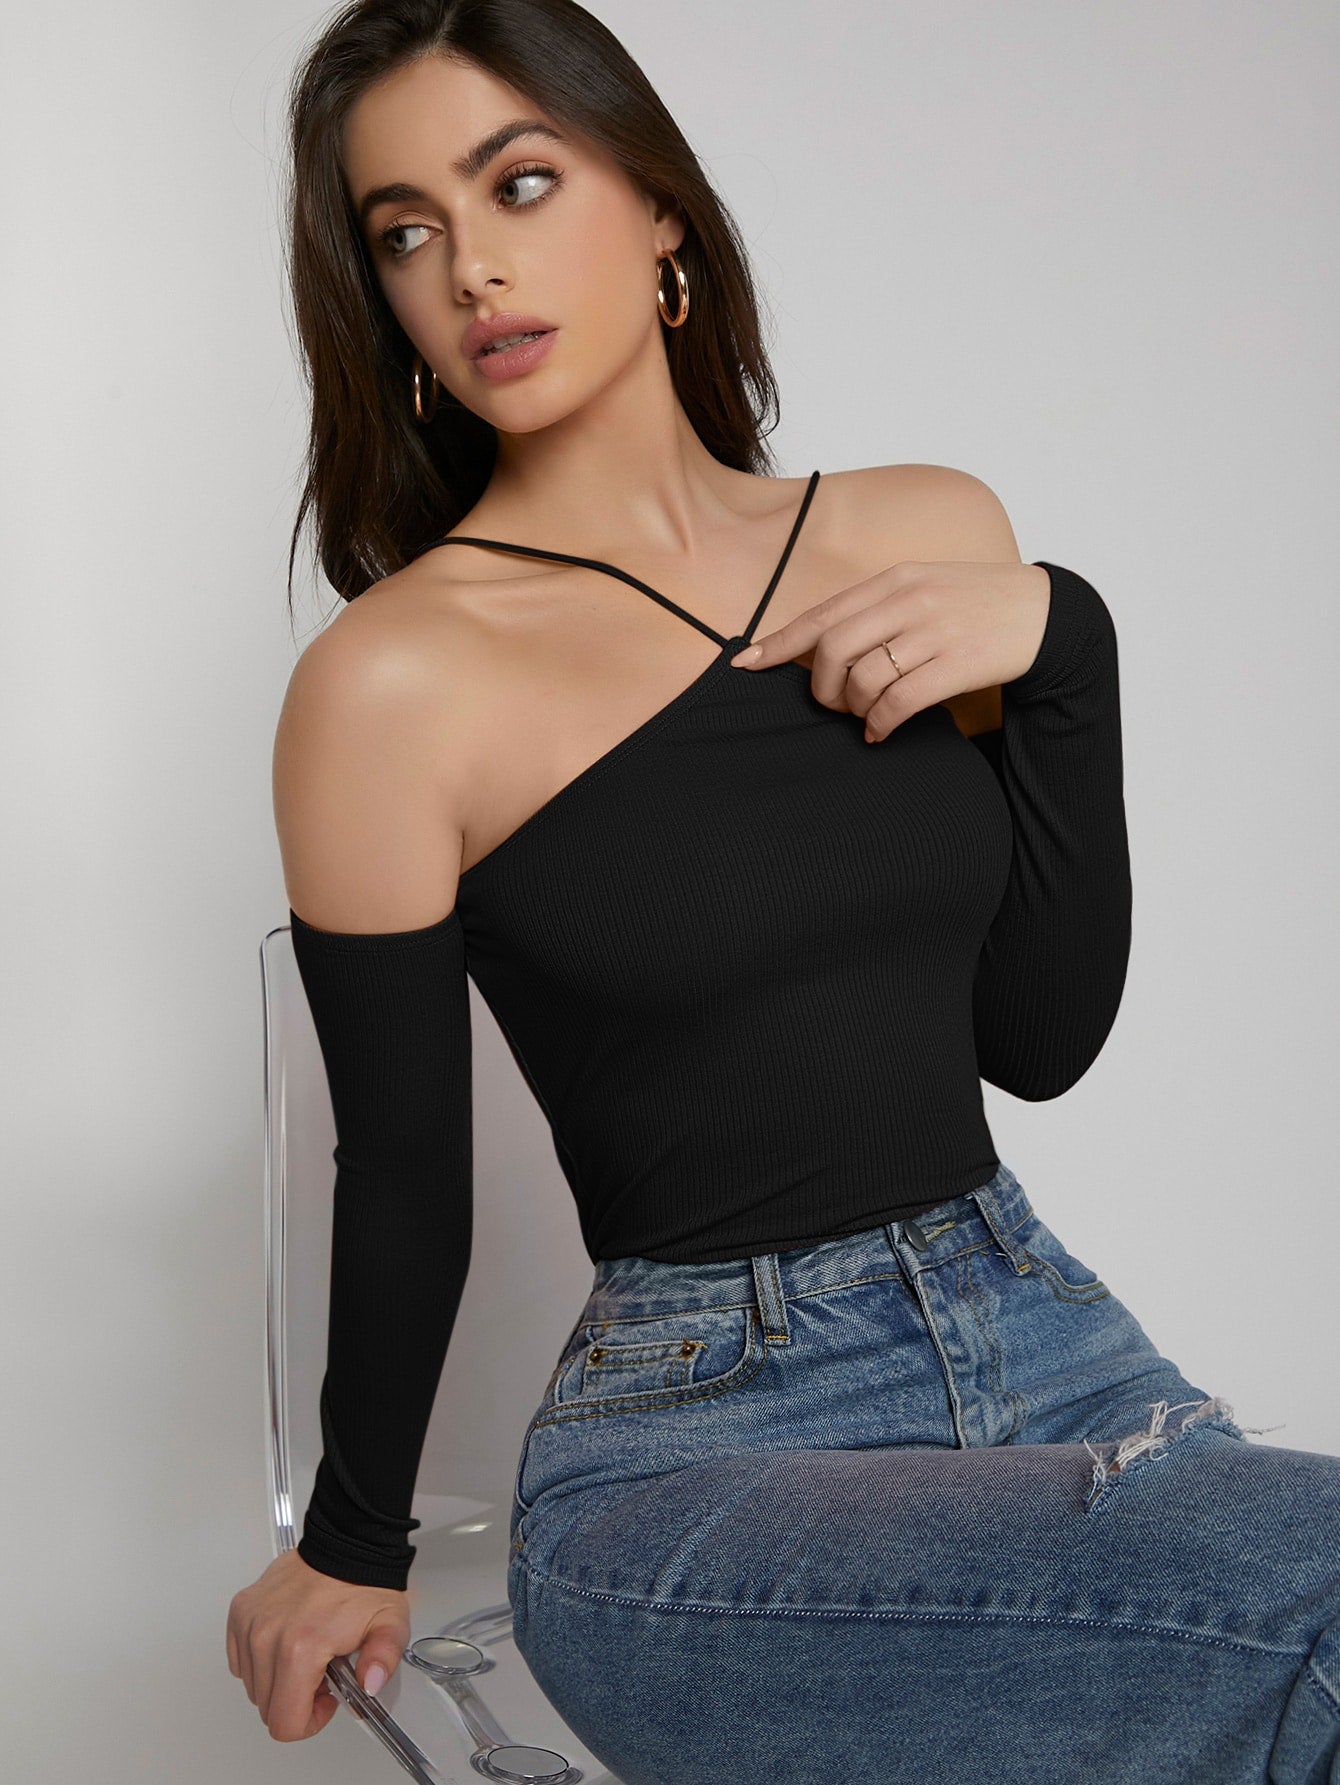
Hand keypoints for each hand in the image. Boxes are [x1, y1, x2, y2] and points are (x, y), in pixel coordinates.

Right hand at [226, 1547, 409, 1741]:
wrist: (347, 1541)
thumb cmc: (364, 1582)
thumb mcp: (390, 1625)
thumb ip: (383, 1661)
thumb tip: (370, 1685)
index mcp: (301, 1648)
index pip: (284, 1723)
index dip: (310, 1721)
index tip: (328, 1698)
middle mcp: (267, 1637)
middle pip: (268, 1708)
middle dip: (297, 1700)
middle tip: (323, 1673)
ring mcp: (250, 1624)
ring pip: (253, 1686)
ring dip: (279, 1680)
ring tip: (308, 1653)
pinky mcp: (241, 1611)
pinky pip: (240, 1660)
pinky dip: (261, 1660)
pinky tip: (287, 1642)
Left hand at [730, 560, 1050, 741]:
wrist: (1044, 612)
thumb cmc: (974, 604)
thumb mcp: (922, 589)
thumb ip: (875, 610)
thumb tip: (822, 647)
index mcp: (893, 580)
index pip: (822, 614)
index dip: (779, 643)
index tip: (747, 664)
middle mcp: (908, 601)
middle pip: (832, 650)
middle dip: (820, 688)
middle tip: (831, 704)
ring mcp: (933, 632)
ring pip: (863, 679)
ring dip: (854, 709)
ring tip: (864, 716)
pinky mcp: (956, 664)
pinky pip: (899, 702)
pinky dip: (880, 724)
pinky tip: (882, 733)